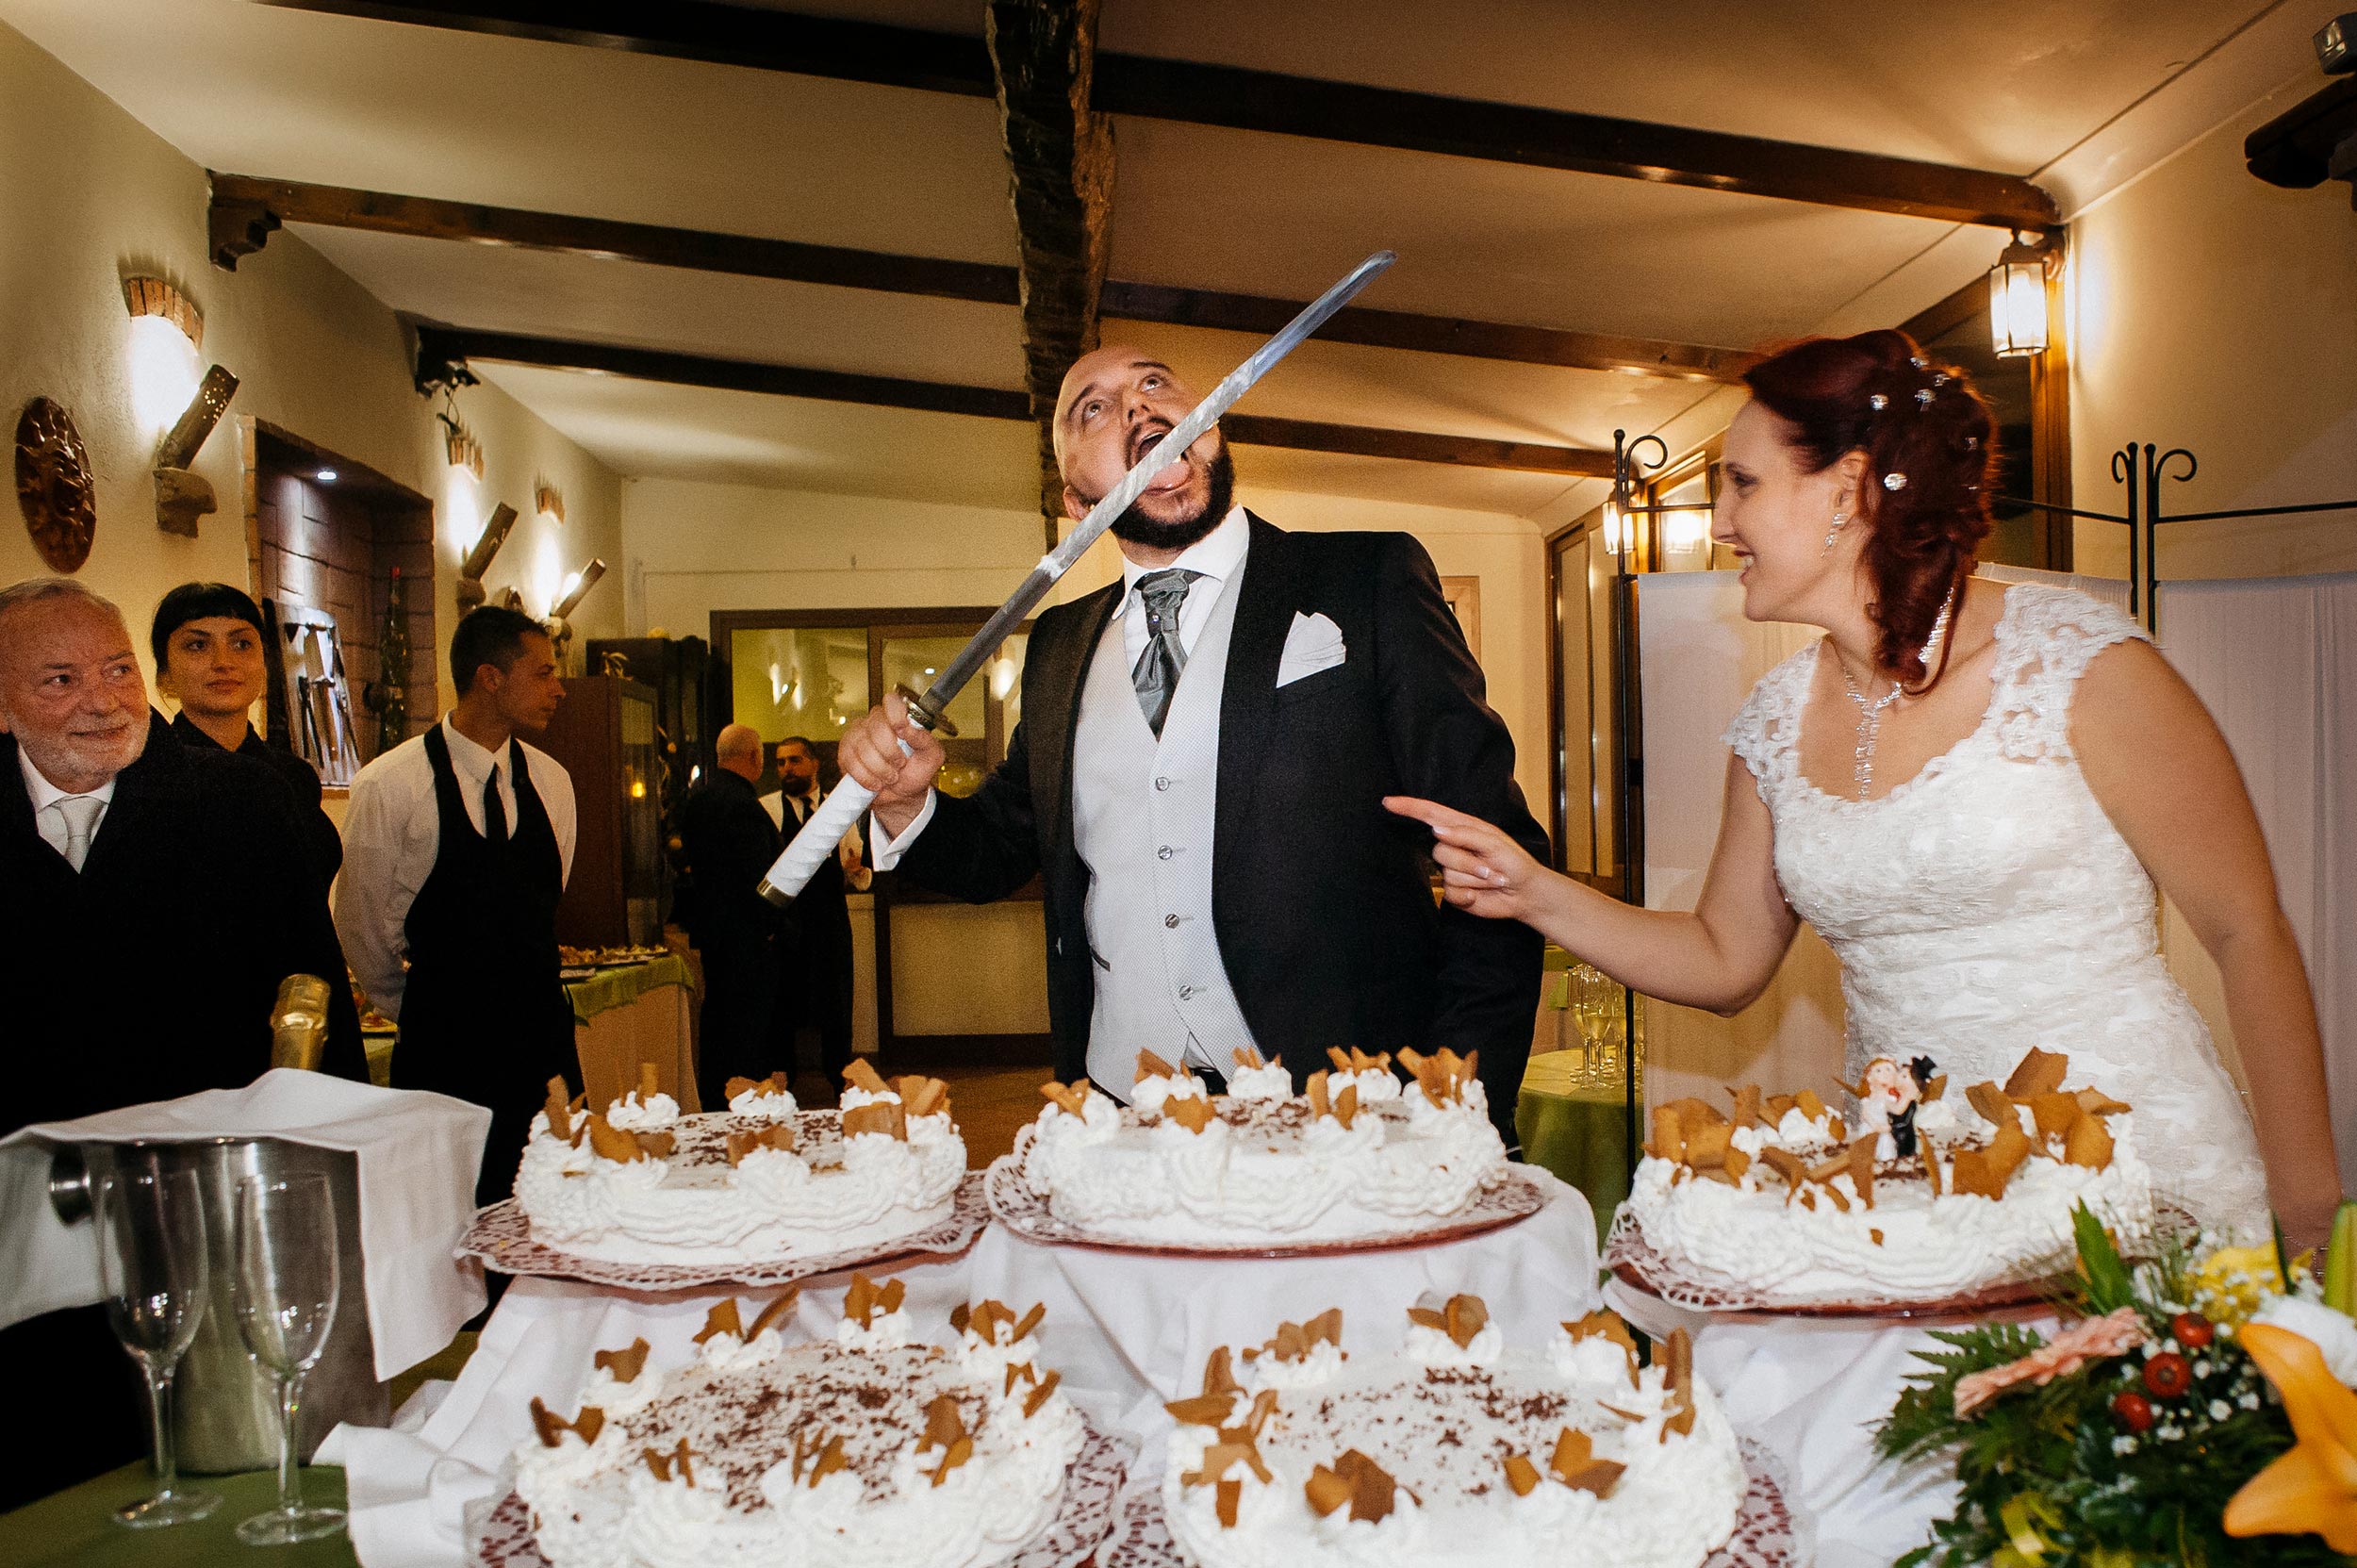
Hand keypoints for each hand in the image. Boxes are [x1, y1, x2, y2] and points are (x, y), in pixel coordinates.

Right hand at [838, 690, 944, 836]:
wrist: (899, 796)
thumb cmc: (915, 772)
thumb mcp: (931, 756)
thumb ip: (925, 739)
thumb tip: (909, 728)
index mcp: (897, 716)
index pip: (891, 701)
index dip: (895, 715)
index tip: (902, 731)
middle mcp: (875, 721)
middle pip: (877, 729)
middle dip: (891, 753)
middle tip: (899, 765)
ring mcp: (857, 735)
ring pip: (864, 748)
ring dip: (880, 769)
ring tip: (890, 777)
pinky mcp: (845, 752)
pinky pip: (851, 762)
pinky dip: (866, 777)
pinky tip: (875, 782)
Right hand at [1383, 795, 1553, 922]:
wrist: (1524, 893)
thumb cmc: (1514, 862)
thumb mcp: (1493, 842)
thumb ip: (1464, 835)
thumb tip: (1435, 830)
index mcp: (1462, 828)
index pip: (1429, 814)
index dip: (1408, 807)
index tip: (1388, 802)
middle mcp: (1453, 847)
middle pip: (1438, 850)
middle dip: (1467, 862)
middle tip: (1491, 867)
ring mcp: (1452, 870)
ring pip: (1447, 873)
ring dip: (1474, 879)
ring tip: (1491, 878)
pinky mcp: (1453, 891)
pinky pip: (1450, 892)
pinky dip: (1469, 895)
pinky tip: (1481, 893)